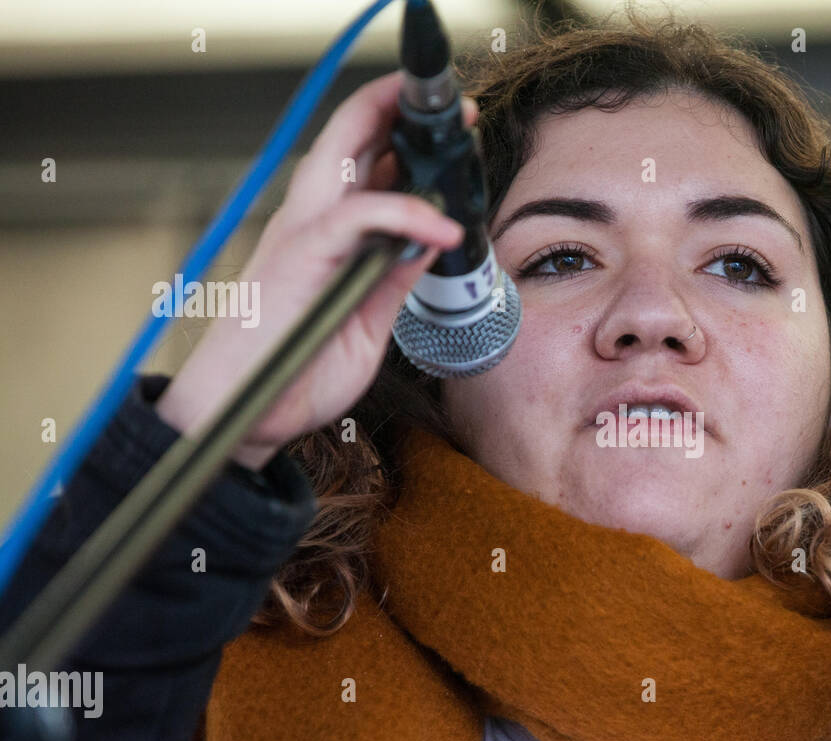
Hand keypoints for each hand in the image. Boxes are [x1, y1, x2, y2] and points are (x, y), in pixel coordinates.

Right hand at [155, 70, 477, 470]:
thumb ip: (395, 278)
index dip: (401, 136)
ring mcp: (300, 232)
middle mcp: (309, 219)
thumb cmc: (294, 371)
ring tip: (453, 127)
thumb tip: (431, 243)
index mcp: (324, 232)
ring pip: (344, 152)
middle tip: (459, 107)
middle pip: (349, 136)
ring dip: (396, 129)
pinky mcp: (300, 255)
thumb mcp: (367, 320)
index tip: (449, 131)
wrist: (242, 415)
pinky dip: (403, 212)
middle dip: (400, 109)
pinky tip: (441, 224)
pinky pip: (356, 215)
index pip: (360, 163)